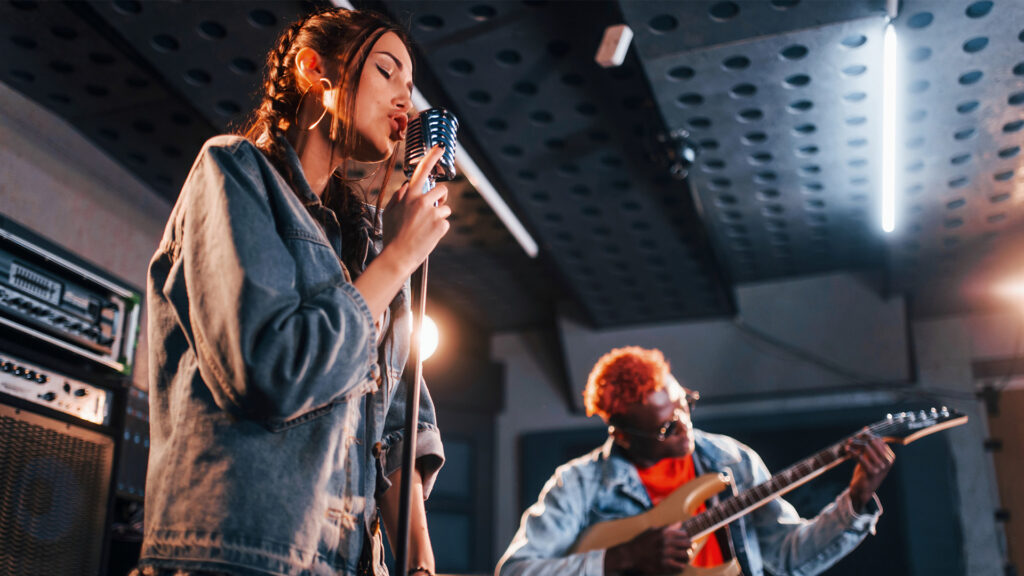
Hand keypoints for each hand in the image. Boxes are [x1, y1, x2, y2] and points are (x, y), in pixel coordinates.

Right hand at [381, 145, 450, 275]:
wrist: (397, 257)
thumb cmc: (391, 236)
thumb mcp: (388, 214)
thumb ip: (397, 198)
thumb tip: (405, 187)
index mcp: (408, 196)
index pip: (421, 171)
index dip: (432, 157)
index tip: (440, 147)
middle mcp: (422, 201)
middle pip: (442, 190)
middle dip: (441, 197)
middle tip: (433, 209)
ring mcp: (432, 213)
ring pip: (445, 208)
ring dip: (439, 216)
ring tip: (426, 228)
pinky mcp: (441, 225)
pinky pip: (445, 223)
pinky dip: (440, 230)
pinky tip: (428, 236)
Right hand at [604, 526, 693, 573]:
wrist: (630, 555)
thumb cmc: (641, 542)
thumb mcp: (652, 530)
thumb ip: (667, 527)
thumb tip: (680, 523)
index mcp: (664, 533)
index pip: (684, 534)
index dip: (685, 537)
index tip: (684, 540)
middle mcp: (666, 543)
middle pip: (687, 544)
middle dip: (689, 546)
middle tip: (687, 548)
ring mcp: (665, 554)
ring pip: (686, 555)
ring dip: (686, 556)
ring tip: (684, 557)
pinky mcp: (664, 565)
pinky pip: (679, 566)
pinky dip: (681, 566)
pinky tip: (679, 565)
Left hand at [845, 429, 894, 512]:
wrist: (863, 490)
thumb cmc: (866, 472)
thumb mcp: (870, 457)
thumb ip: (869, 444)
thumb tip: (866, 428)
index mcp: (890, 457)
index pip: (879, 440)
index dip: (867, 436)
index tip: (857, 435)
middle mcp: (888, 462)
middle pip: (873, 442)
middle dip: (861, 438)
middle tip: (851, 439)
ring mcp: (881, 467)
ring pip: (866, 448)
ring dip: (855, 444)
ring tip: (848, 443)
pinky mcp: (872, 472)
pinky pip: (860, 457)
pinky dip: (852, 452)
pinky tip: (847, 450)